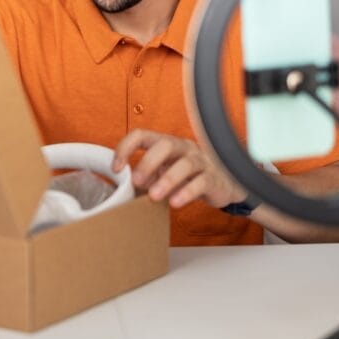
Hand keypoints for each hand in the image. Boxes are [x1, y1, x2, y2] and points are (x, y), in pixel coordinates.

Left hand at [111, 128, 246, 209]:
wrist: (223, 185)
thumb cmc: (188, 177)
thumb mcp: (164, 173)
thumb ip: (147, 176)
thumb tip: (126, 186)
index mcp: (166, 143)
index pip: (142, 135)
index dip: (126, 147)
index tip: (116, 168)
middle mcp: (183, 148)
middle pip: (165, 145)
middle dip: (148, 163)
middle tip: (136, 182)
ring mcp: (200, 161)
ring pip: (185, 164)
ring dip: (167, 180)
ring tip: (154, 196)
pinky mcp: (213, 178)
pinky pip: (201, 182)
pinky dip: (187, 192)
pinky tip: (175, 202)